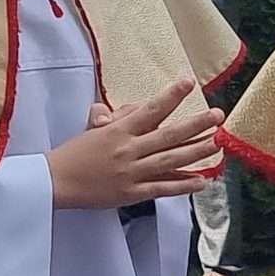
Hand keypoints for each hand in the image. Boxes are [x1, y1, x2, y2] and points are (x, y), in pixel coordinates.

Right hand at [46, 79, 222, 208]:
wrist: (56, 180)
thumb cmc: (74, 152)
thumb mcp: (93, 129)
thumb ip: (117, 117)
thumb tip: (136, 108)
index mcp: (118, 131)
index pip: (150, 109)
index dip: (171, 96)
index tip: (188, 83)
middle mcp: (128, 150)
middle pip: (168, 135)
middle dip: (196, 125)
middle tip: (218, 116)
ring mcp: (132, 172)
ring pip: (170, 160)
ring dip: (196, 152)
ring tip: (217, 144)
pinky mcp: (132, 193)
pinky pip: (162, 188)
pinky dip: (182, 185)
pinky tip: (201, 181)